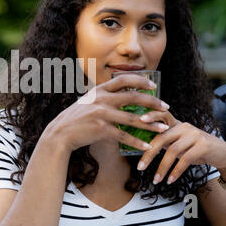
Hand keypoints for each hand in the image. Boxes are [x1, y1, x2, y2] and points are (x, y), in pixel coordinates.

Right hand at [41, 74, 170, 153]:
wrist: (60, 132)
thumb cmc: (76, 118)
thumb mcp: (88, 101)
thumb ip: (104, 97)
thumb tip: (121, 95)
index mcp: (100, 90)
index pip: (124, 79)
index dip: (141, 81)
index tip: (153, 86)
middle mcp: (102, 99)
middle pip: (134, 97)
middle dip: (153, 102)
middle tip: (165, 107)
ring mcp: (102, 114)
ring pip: (133, 118)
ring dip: (151, 124)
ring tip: (163, 128)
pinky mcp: (101, 129)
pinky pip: (124, 136)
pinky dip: (138, 142)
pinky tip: (147, 146)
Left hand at [137, 110, 225, 184]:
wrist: (224, 154)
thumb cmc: (198, 149)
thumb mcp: (182, 142)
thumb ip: (167, 141)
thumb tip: (146, 148)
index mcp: (178, 124)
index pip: (162, 116)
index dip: (151, 116)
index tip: (139, 120)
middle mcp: (185, 126)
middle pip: (162, 138)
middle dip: (149, 154)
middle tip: (140, 167)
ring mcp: (195, 135)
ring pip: (172, 151)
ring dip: (162, 168)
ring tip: (156, 179)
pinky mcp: (204, 145)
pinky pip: (185, 160)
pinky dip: (175, 171)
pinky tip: (170, 180)